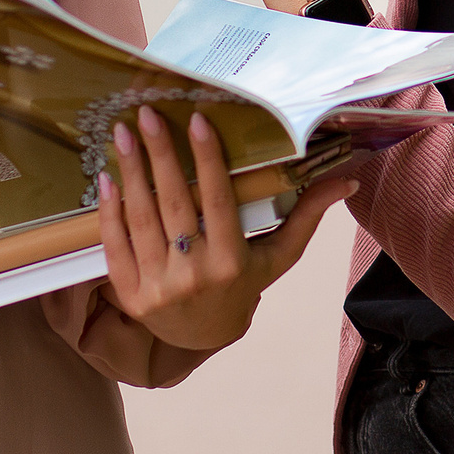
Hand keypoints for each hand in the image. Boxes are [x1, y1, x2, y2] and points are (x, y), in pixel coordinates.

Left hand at [97, 104, 352, 354]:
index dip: (207, 159)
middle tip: (146, 115)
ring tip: (122, 135)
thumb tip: (347, 181)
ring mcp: (158, 286)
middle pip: (174, 204)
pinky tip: (107, 178)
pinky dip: (109, 211)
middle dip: (160, 155)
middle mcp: (194, 274)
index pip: (217, 200)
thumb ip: (306, 216)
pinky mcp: (130, 295)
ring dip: (131, 173)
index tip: (196, 120)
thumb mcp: (278, 256)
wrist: (202, 338)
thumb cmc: (243, 287)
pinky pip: (115, 246)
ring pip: (141, 220)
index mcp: (232, 261)